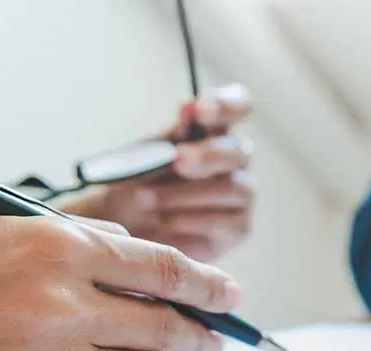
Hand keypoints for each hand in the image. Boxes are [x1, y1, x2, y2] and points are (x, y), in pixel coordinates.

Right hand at [0, 214, 240, 350]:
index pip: (163, 269)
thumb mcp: (4, 226)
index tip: (231, 293)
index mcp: (56, 248)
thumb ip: (79, 238)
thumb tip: (141, 256)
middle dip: (204, 332)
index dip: (209, 283)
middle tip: (217, 334)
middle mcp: (60, 304)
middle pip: (168, 326)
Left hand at [103, 84, 254, 262]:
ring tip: (146, 199)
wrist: (129, 225)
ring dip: (185, 193)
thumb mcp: (149, 154)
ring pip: (231, 188)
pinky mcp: (240, 226)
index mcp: (215, 130)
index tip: (200, 109)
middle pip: (239, 150)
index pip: (239, 105)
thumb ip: (173, 135)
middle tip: (178, 160)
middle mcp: (235, 159)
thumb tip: (189, 108)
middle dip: (207, 155)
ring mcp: (242, 193)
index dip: (226, 104)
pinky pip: (225, 220)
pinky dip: (192, 219)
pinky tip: (165, 219)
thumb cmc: (143, 181)